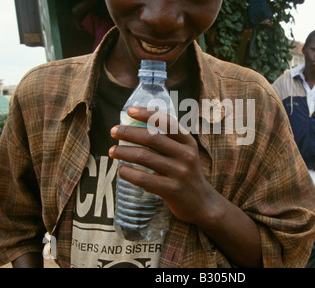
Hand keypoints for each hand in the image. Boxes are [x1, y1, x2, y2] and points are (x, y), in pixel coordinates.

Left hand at [109, 106, 217, 225]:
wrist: (202, 203)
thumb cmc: (186, 174)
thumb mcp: (185, 153)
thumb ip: (168, 141)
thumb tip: (135, 126)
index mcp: (188, 142)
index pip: (166, 122)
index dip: (147, 114)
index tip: (129, 111)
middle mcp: (186, 155)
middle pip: (151, 138)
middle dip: (128, 132)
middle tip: (113, 131)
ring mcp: (180, 173)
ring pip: (144, 157)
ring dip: (124, 152)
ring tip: (112, 151)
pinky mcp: (172, 190)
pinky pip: (144, 179)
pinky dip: (129, 173)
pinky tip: (121, 170)